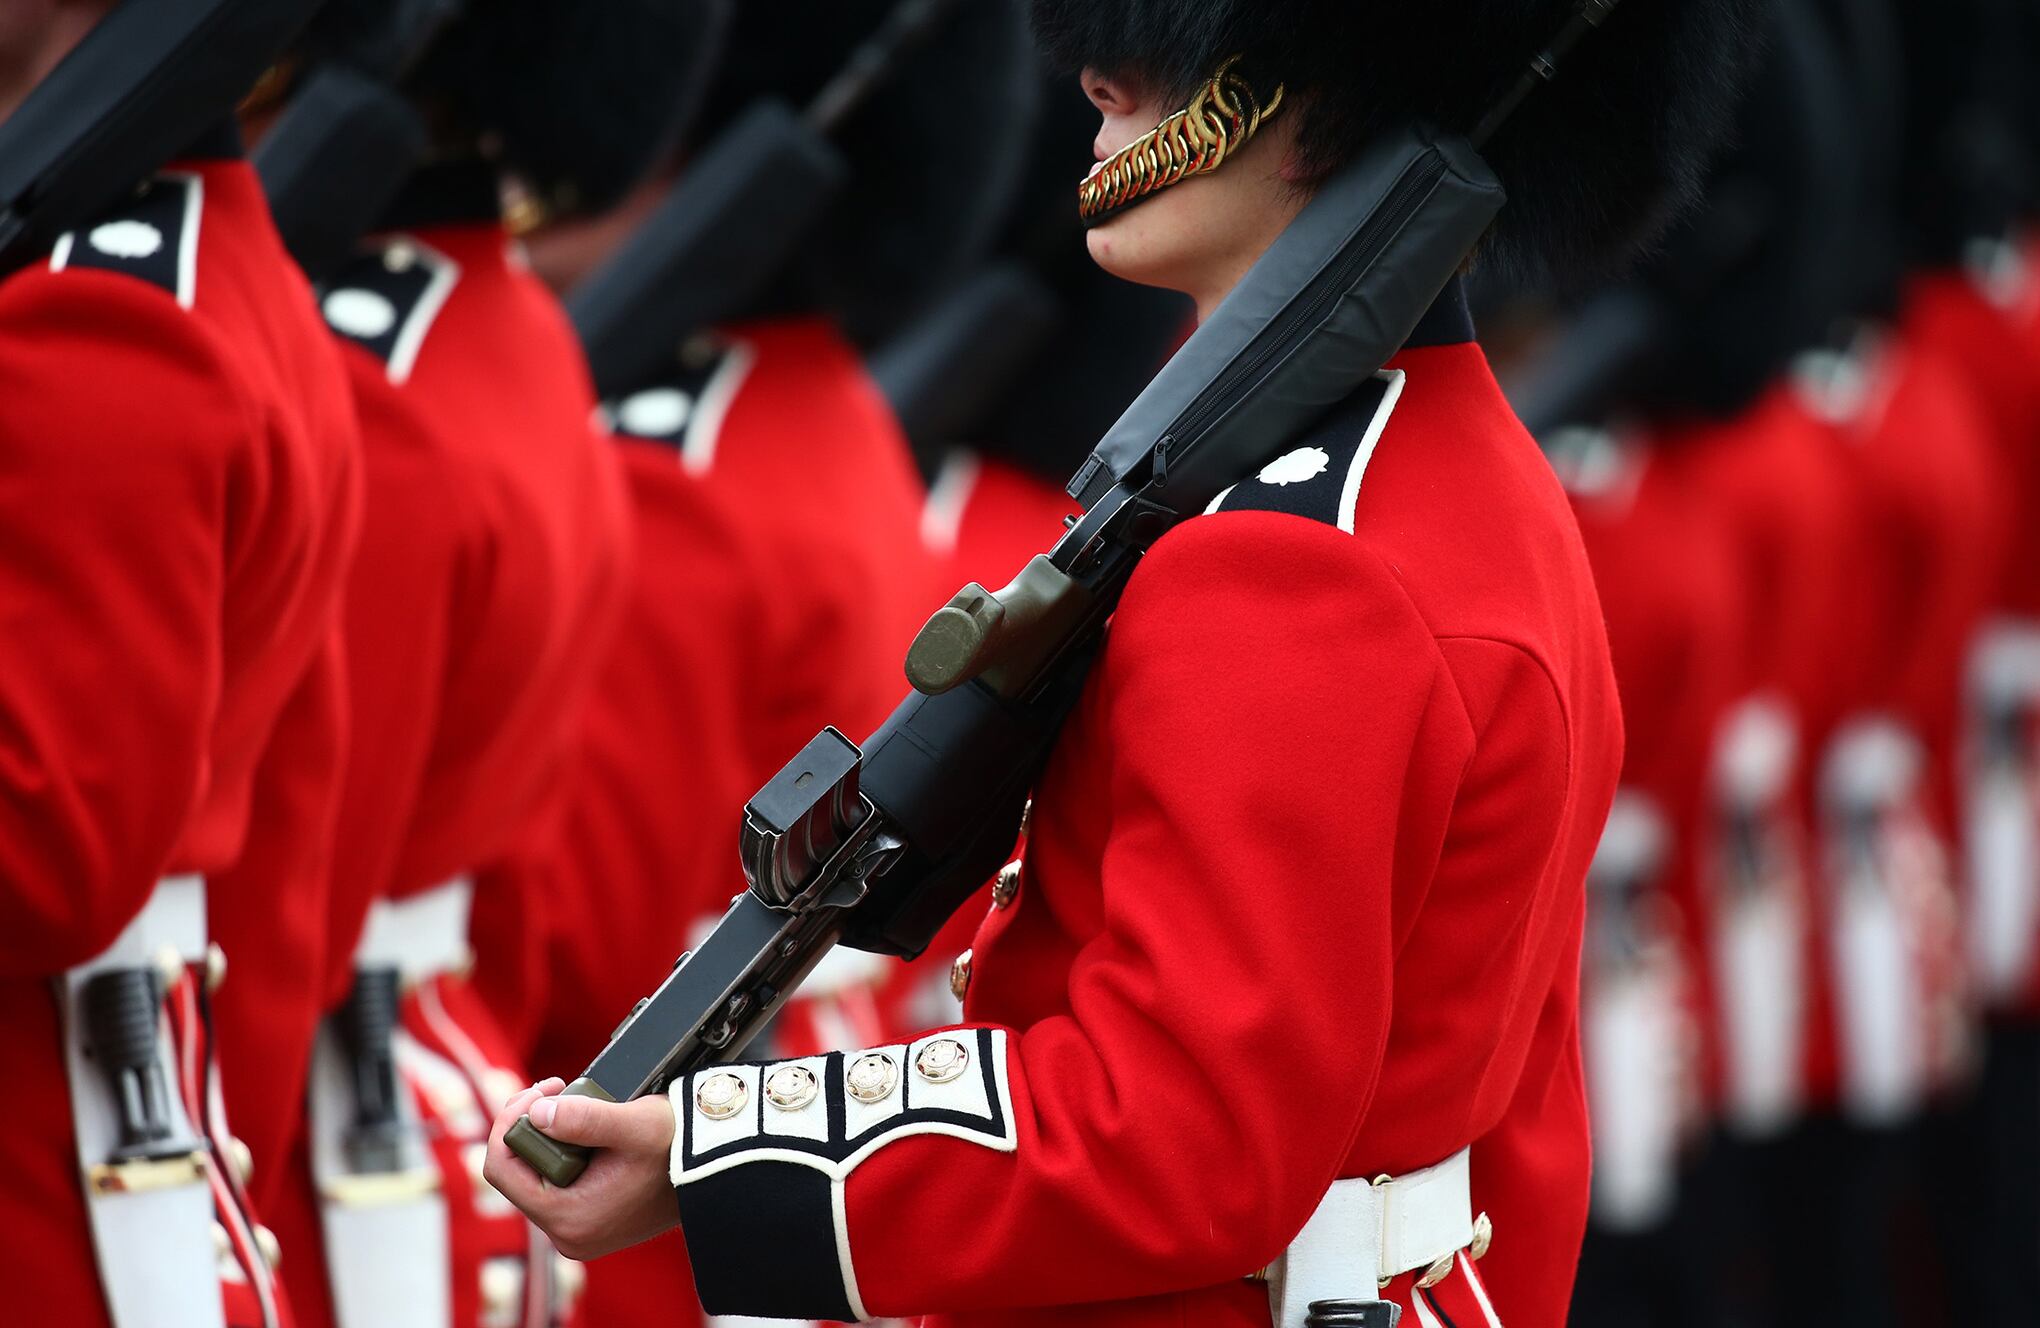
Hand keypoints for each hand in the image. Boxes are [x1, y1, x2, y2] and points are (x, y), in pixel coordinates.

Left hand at [482, 1077, 683, 1260]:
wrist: (716, 1168)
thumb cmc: (680, 1148)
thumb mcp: (634, 1125)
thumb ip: (585, 1119)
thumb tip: (539, 1113)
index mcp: (570, 1220)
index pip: (502, 1170)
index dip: (510, 1122)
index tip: (541, 1091)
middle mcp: (568, 1235)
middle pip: (517, 1172)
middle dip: (530, 1124)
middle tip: (558, 1089)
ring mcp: (578, 1231)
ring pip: (535, 1175)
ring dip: (547, 1135)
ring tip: (576, 1103)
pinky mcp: (589, 1221)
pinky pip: (555, 1182)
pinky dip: (563, 1150)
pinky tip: (583, 1127)